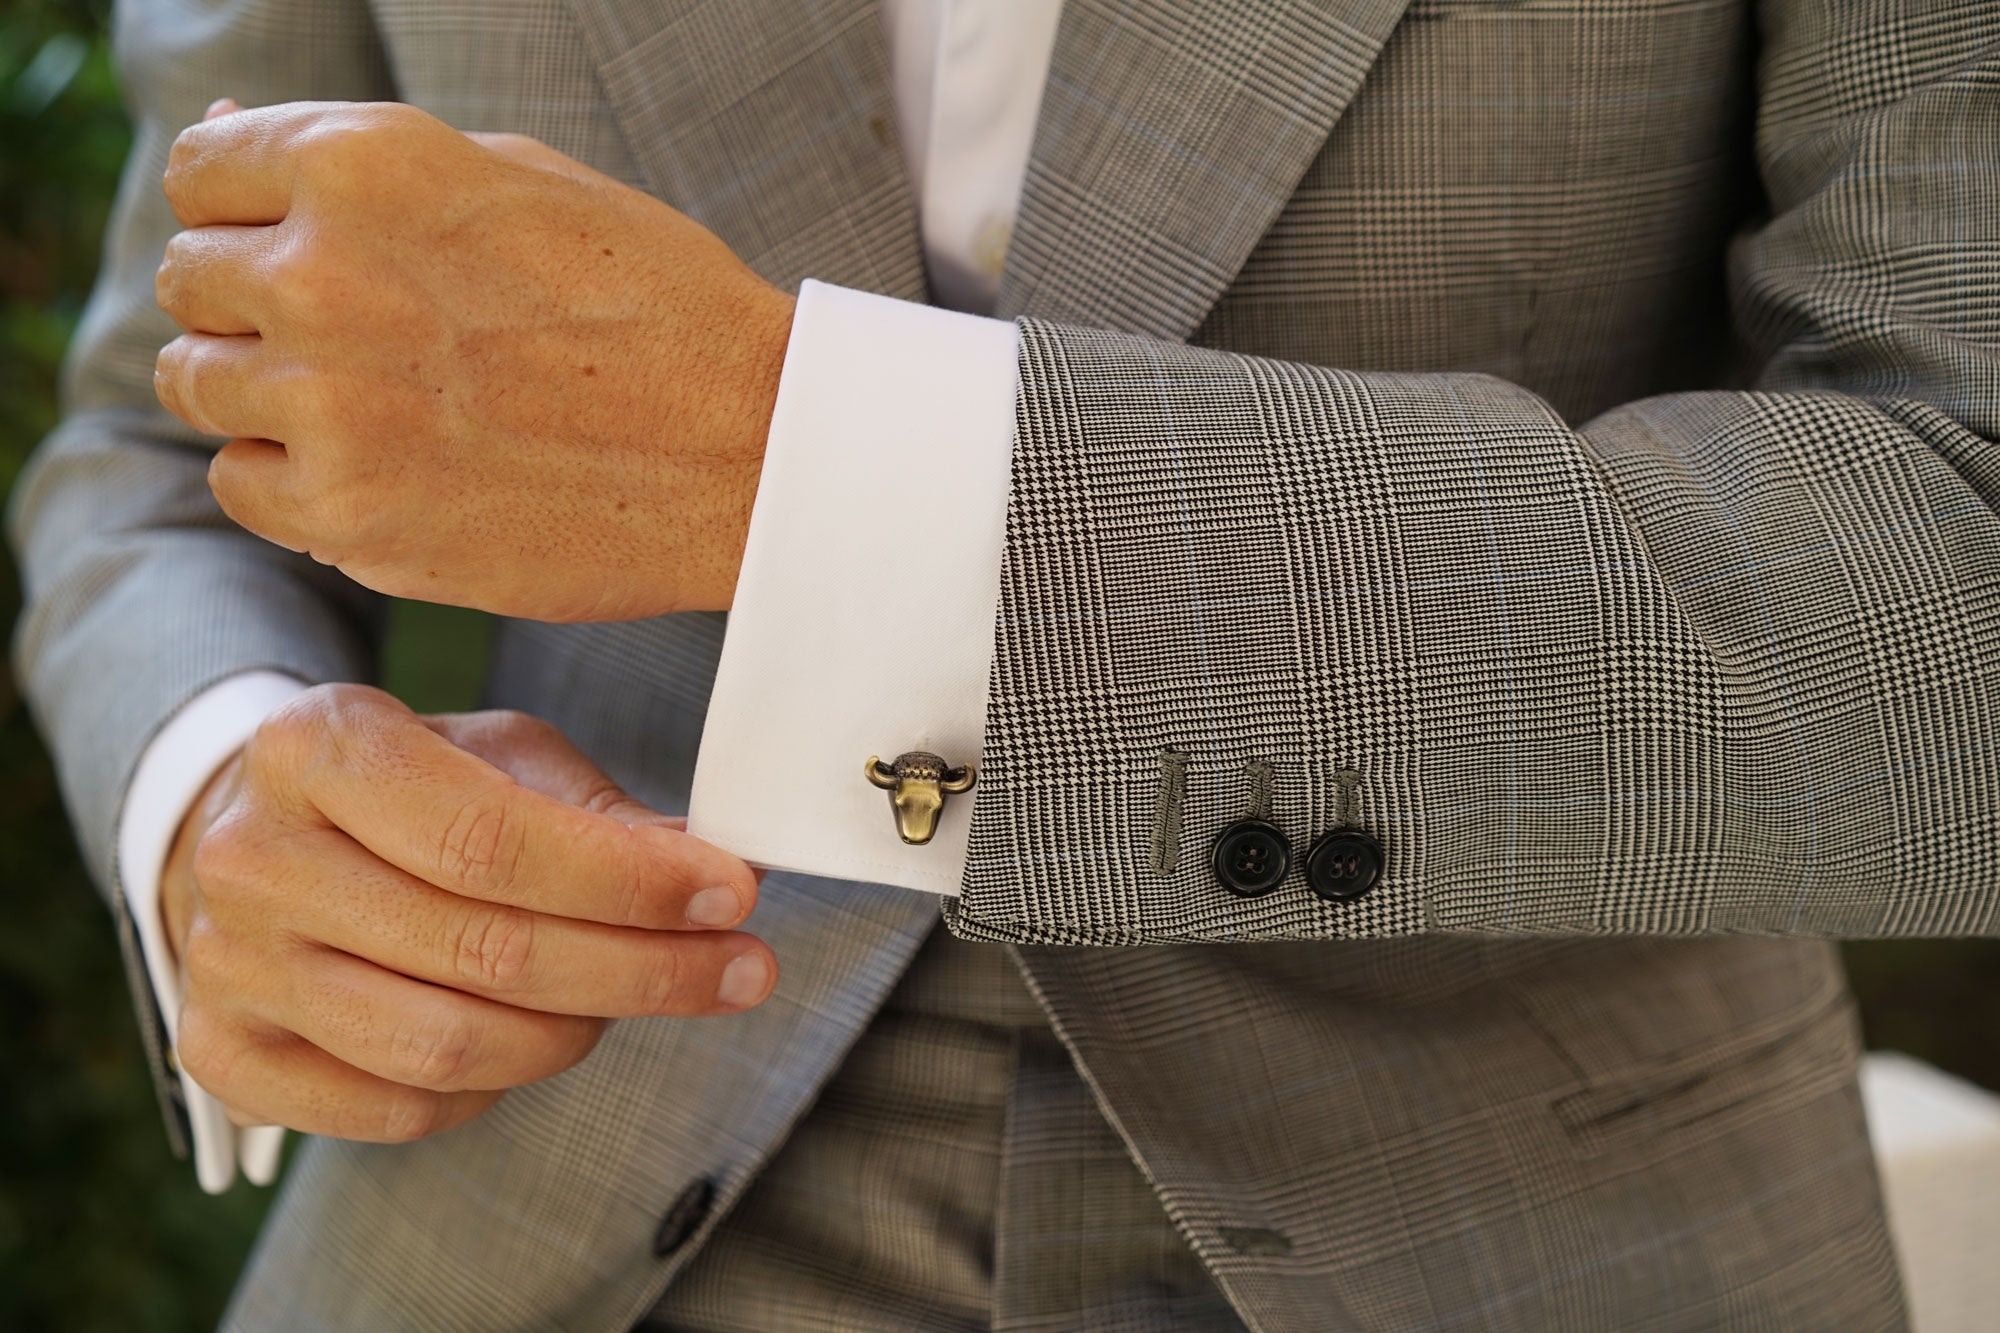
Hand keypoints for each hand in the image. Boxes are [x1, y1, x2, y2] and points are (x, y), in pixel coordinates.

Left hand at [151, 99, 794, 621]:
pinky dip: (292, 480)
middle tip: (361, 337)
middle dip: (255, 300)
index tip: (301, 246)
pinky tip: (381, 467)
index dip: (246, 208)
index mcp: (364, 165)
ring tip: (376, 403)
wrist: (754, 452)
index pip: (201, 169)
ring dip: (266, 391)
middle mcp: (324, 276)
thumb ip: (360, 161)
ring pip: (198, 384)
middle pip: (192, 279)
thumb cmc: (656, 304)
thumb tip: (228, 132)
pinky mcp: (351, 514)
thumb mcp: (516, 179)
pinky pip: (242, 486)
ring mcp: (329, 405)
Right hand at [159, 685, 773, 1142]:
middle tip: (743, 967)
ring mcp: (228, 966)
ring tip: (644, 995)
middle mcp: (253, 857)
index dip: (627, 881)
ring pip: (447, 1046)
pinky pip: (401, 1110)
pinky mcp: (229, 1056)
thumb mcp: (500, 758)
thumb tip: (727, 870)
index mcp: (318, 748)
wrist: (266, 839)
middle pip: (484, 950)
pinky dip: (498, 1088)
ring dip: (579, 1032)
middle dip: (643, 967)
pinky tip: (546, 1038)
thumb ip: (602, 814)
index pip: (491, 839)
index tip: (733, 894)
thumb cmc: (411, 790)